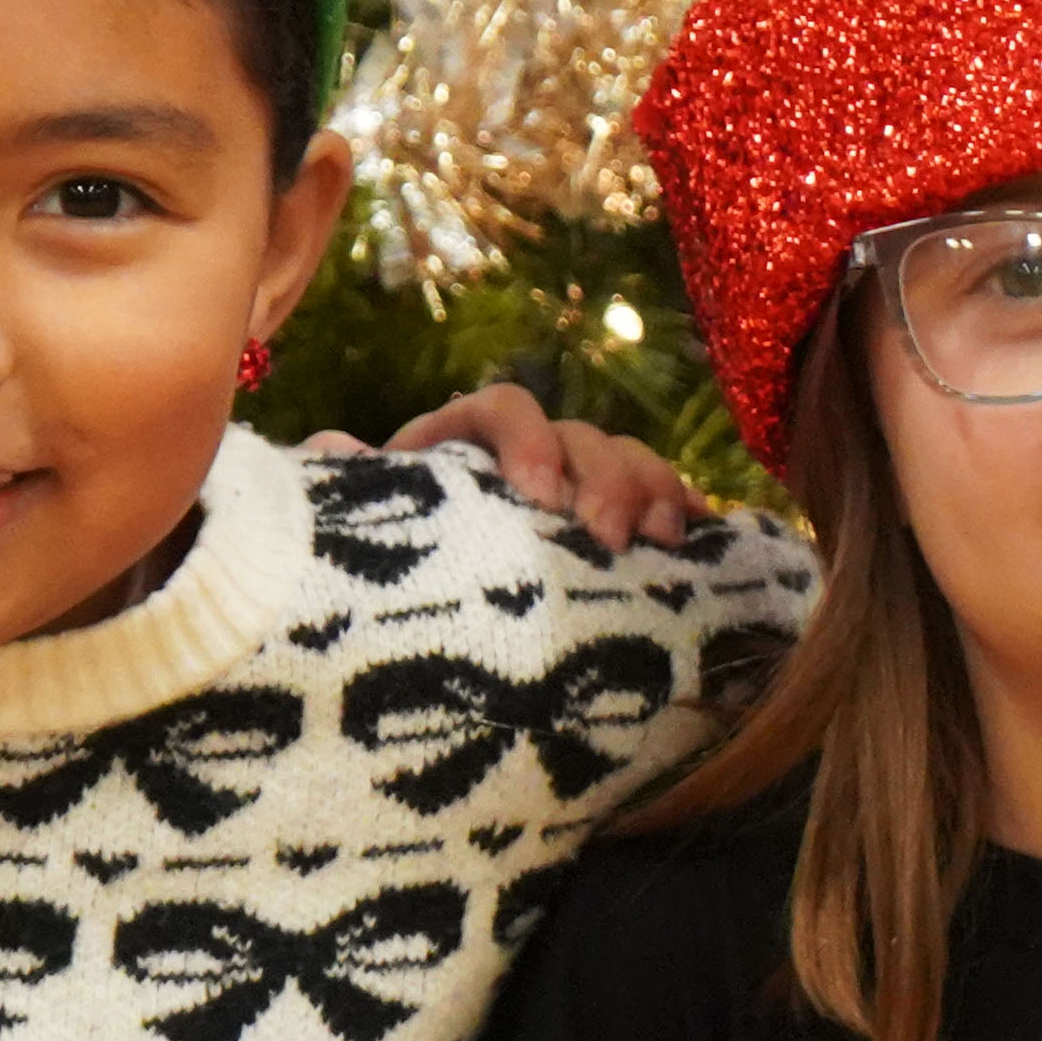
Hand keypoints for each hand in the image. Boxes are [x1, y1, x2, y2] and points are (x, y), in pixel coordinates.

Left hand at [320, 383, 703, 551]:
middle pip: (581, 436)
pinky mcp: (614, 535)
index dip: (526, 440)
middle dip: (603, 479)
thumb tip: (331, 449)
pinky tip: (709, 539)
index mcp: (458, 445)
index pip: (501, 409)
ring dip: (652, 494)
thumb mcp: (360, 532)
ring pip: (630, 464)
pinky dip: (687, 516)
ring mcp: (575, 494)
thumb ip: (345, 493)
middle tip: (604, 539)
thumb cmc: (380, 572)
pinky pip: (662, 508)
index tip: (536, 495)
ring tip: (661, 545)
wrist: (409, 631)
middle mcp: (524, 459)